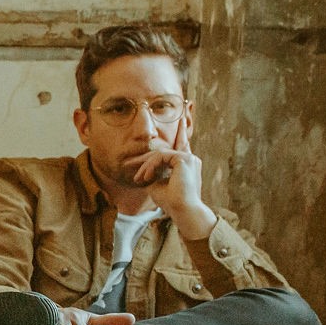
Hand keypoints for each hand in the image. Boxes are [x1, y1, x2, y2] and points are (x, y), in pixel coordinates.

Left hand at [135, 115, 215, 237]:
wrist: (183, 211)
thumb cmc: (170, 202)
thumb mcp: (156, 185)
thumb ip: (153, 173)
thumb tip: (144, 169)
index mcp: (187, 164)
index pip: (182, 144)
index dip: (181, 130)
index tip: (184, 113)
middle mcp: (191, 159)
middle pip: (164, 150)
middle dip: (148, 160)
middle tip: (134, 169)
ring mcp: (189, 158)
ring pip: (160, 154)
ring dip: (147, 167)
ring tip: (142, 180)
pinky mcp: (184, 159)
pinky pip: (161, 156)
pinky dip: (151, 166)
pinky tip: (147, 178)